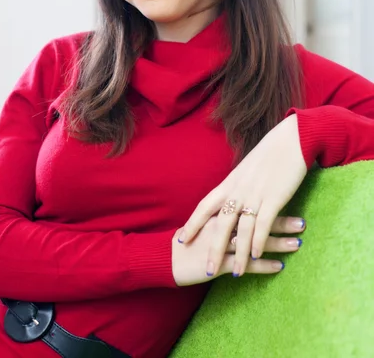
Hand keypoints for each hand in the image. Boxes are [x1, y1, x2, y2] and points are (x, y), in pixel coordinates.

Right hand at [172, 214, 304, 285]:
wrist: (165, 257)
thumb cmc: (189, 238)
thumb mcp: (206, 220)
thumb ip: (224, 212)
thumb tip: (242, 207)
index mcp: (219, 210)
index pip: (250, 204)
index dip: (270, 203)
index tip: (290, 203)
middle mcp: (222, 223)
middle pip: (256, 221)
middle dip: (280, 223)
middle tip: (302, 223)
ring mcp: (220, 243)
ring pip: (254, 241)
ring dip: (277, 243)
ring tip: (298, 243)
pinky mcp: (219, 262)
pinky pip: (245, 264)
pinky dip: (264, 265)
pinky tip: (280, 266)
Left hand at [179, 114, 306, 277]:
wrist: (290, 140)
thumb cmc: (270, 155)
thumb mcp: (247, 169)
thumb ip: (238, 185)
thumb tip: (232, 197)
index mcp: (230, 183)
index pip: (206, 206)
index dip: (193, 223)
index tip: (182, 239)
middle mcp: (238, 190)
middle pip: (221, 224)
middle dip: (213, 248)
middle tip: (207, 270)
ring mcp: (255, 195)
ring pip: (241, 229)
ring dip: (239, 254)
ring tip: (235, 274)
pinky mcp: (273, 198)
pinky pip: (262, 224)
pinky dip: (258, 242)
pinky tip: (256, 256)